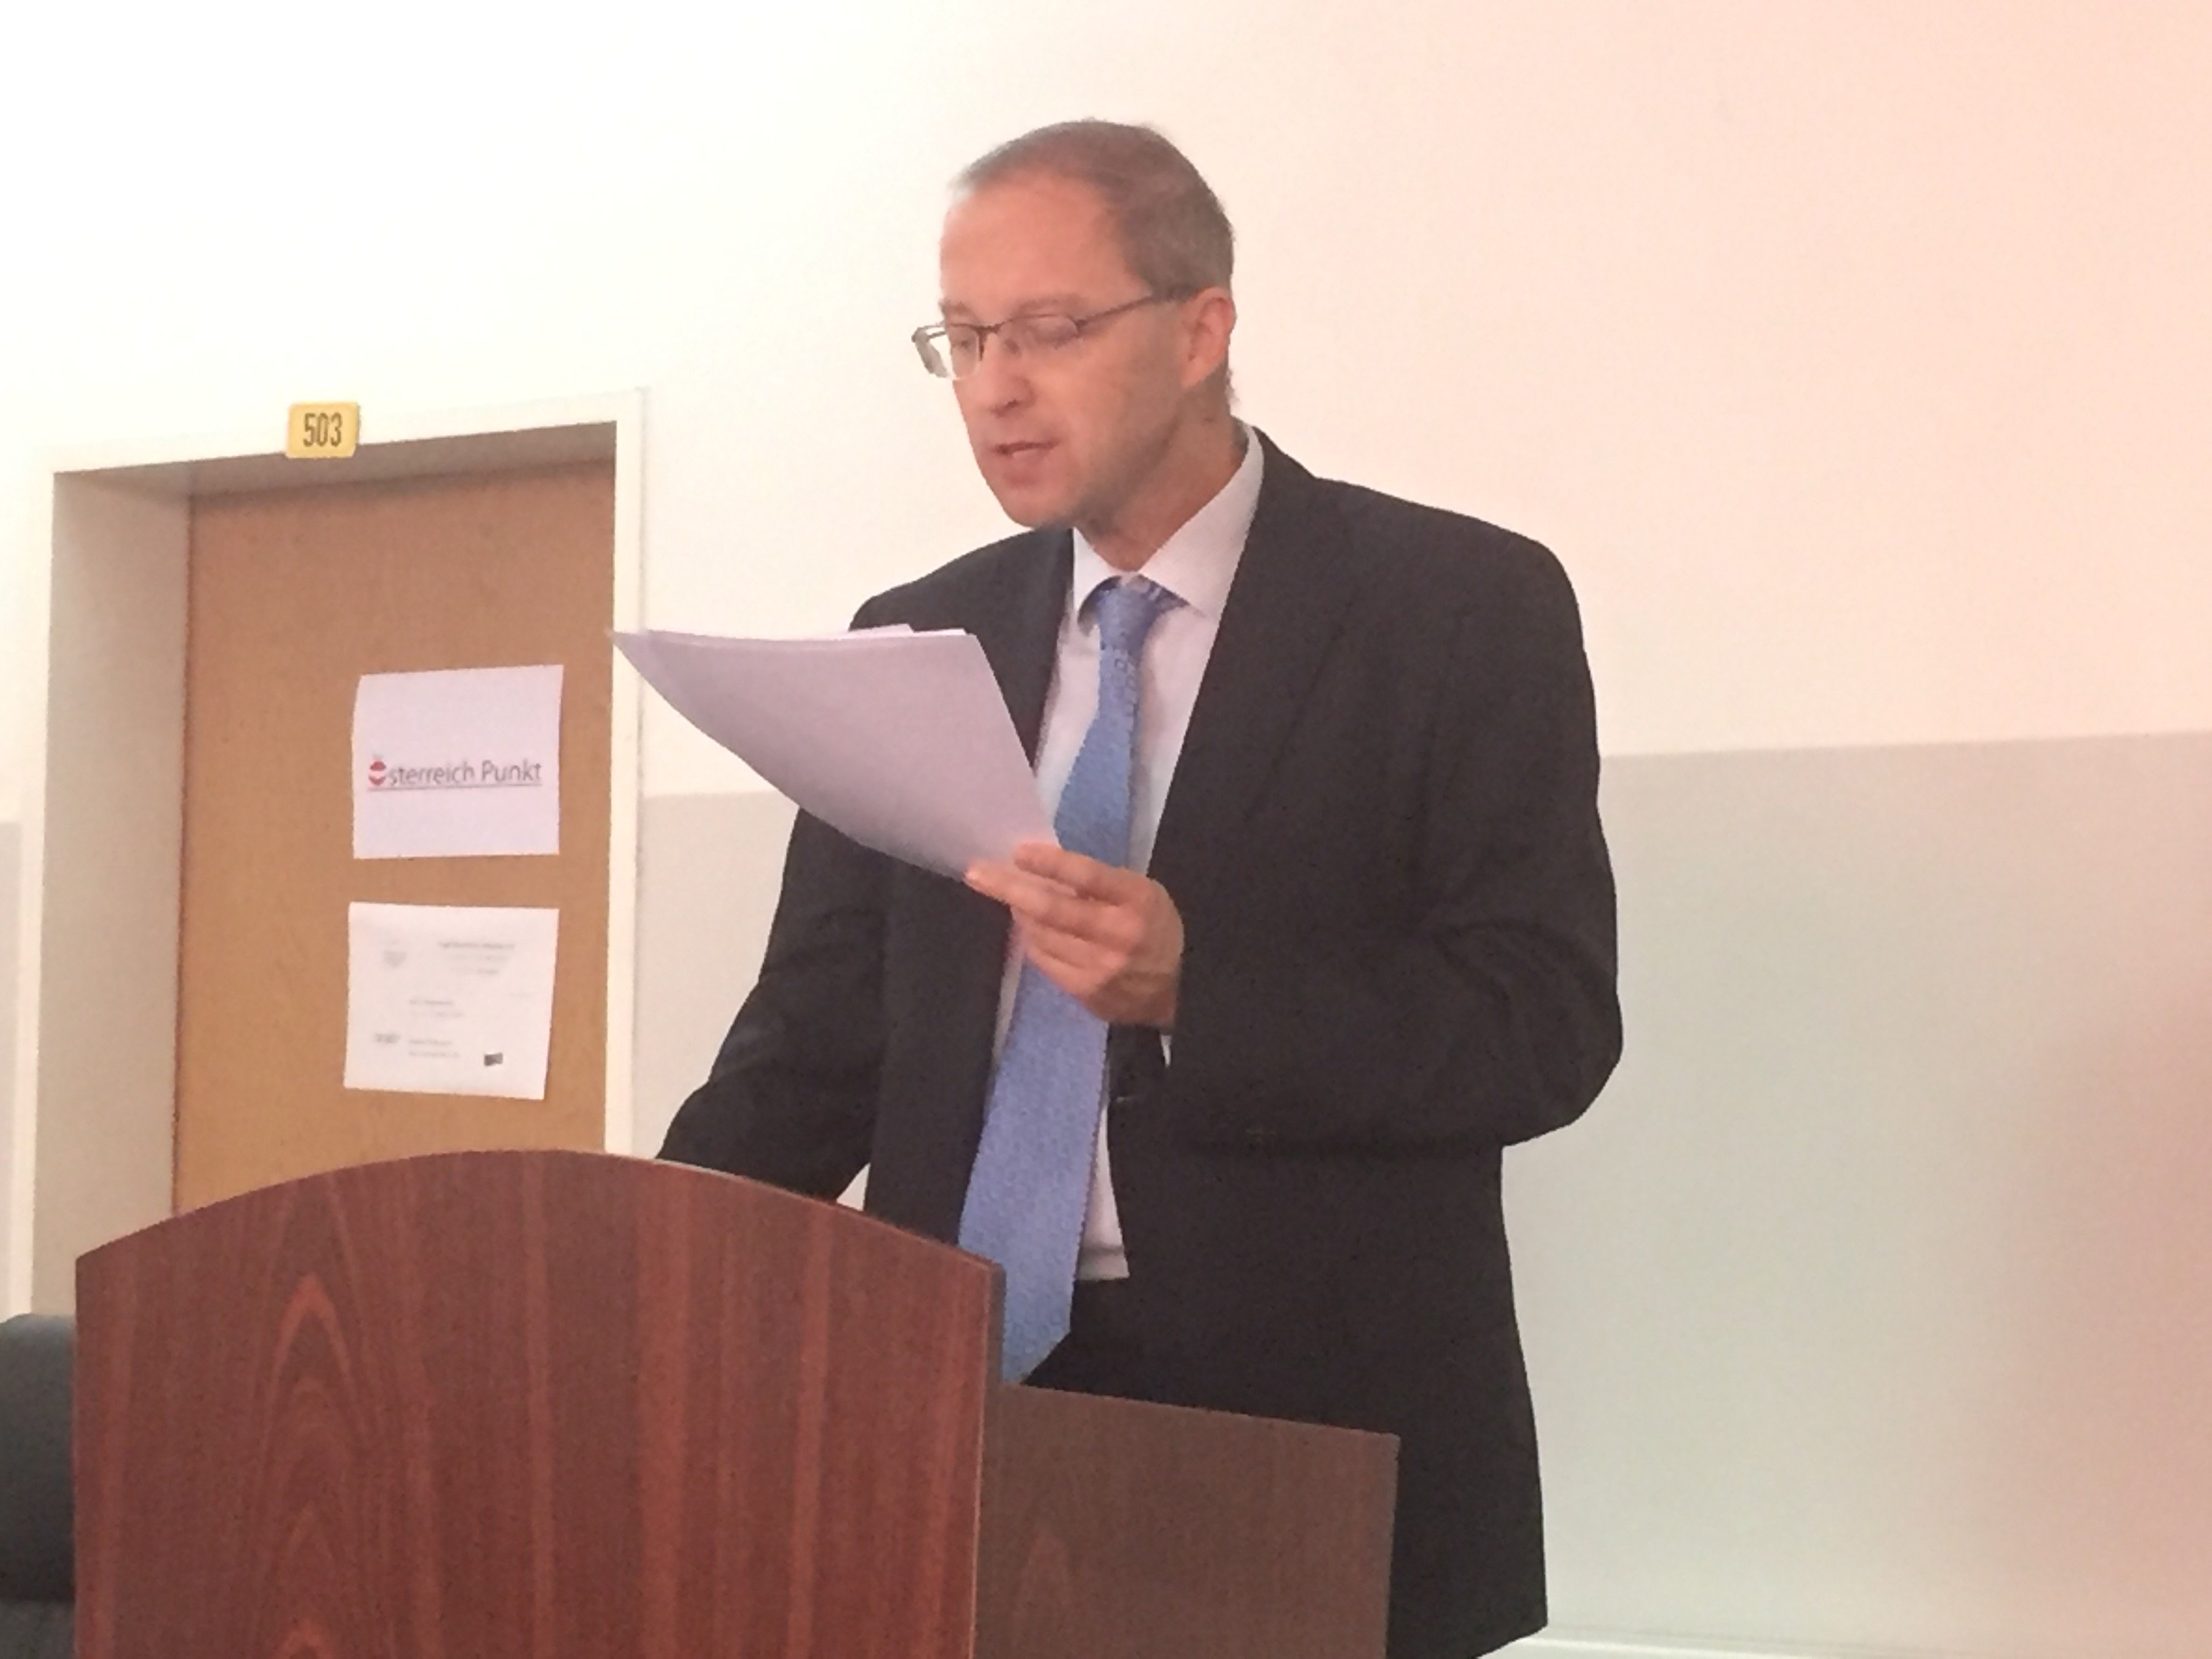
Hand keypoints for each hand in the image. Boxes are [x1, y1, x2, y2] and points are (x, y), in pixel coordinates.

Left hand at [965, 842, 1184, 1027]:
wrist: (1179, 991)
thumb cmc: (1156, 929)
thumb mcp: (1141, 895)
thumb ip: (1100, 885)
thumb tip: (1042, 873)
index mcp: (1138, 901)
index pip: (1087, 877)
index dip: (1050, 864)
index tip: (1018, 852)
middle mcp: (1118, 935)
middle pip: (1053, 909)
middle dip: (1009, 888)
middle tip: (977, 873)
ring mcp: (1099, 968)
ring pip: (1041, 935)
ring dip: (1020, 913)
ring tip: (1010, 896)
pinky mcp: (1085, 992)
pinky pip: (1044, 960)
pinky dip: (1032, 940)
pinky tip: (1030, 928)